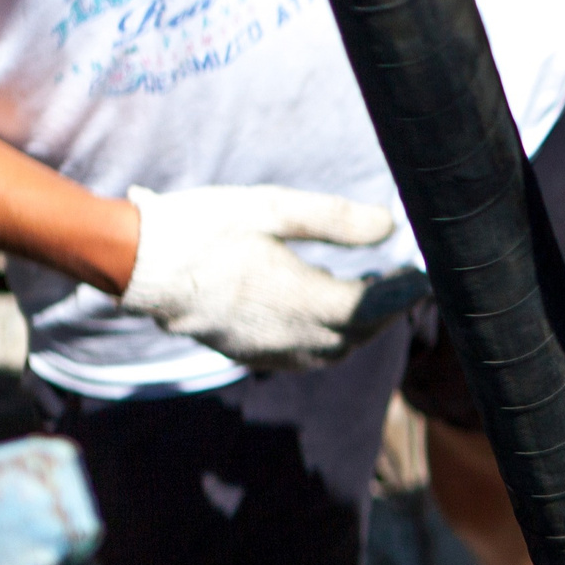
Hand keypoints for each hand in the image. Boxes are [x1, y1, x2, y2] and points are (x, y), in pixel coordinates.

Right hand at [118, 185, 426, 370]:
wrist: (135, 263)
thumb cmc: (202, 226)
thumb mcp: (271, 208)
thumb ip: (334, 219)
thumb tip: (391, 226)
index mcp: (296, 299)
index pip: (372, 308)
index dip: (406, 292)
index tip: (429, 271)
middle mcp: (284, 335)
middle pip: (357, 335)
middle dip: (388, 310)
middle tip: (407, 276)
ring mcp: (263, 350)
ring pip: (332, 351)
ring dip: (360, 326)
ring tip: (373, 288)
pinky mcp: (246, 353)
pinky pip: (303, 355)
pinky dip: (328, 337)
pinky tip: (328, 307)